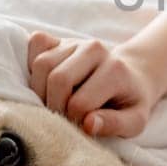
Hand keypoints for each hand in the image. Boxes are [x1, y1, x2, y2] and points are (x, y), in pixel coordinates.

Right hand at [26, 31, 160, 137]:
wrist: (130, 74)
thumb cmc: (128, 101)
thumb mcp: (135, 121)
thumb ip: (115, 124)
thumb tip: (88, 124)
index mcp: (115, 70)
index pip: (80, 102)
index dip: (74, 121)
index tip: (80, 126)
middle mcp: (94, 49)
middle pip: (57, 79)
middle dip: (54, 106)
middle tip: (62, 117)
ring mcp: (75, 41)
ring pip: (41, 64)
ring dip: (39, 90)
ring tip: (54, 102)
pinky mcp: (59, 39)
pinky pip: (34, 44)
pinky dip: (31, 65)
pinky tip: (44, 83)